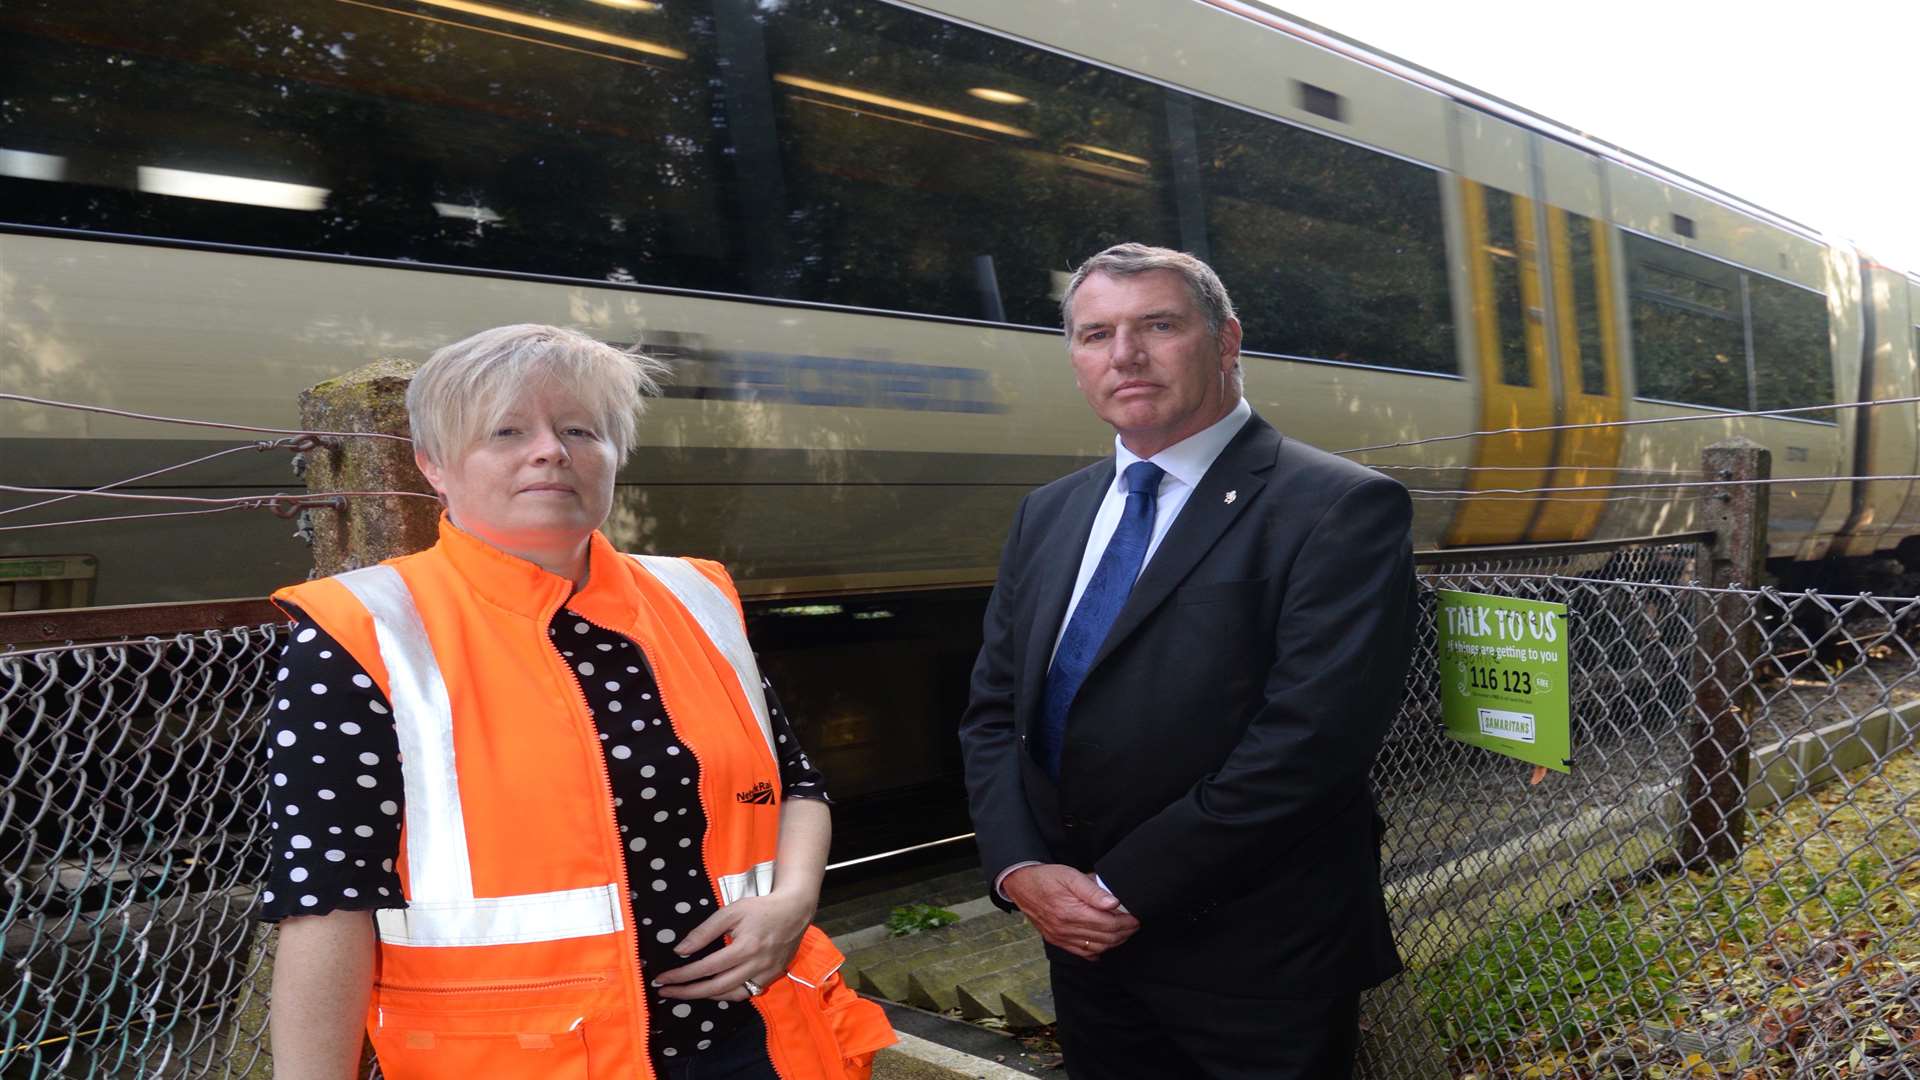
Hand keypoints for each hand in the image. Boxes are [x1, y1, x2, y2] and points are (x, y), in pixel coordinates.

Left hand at [652, 889, 813, 1001]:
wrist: (795, 911)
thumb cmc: (760, 908)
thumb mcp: (730, 912)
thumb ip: (705, 931)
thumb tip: (681, 950)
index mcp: (745, 948)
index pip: (707, 967)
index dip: (682, 975)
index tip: (663, 979)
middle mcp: (756, 966)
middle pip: (716, 987)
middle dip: (687, 992)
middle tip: (666, 992)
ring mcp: (765, 975)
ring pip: (731, 995)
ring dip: (706, 997)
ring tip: (686, 992)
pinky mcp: (771, 978)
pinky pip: (746, 994)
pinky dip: (727, 995)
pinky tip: (714, 990)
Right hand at [1001, 864, 1138, 960]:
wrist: (1021, 885)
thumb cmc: (1047, 877)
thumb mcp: (1071, 876)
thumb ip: (1093, 890)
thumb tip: (1114, 903)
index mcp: (1071, 912)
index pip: (1108, 924)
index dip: (1126, 922)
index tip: (1136, 917)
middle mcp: (1066, 929)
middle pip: (1105, 938)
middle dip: (1124, 933)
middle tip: (1134, 925)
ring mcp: (1061, 937)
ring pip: (1096, 948)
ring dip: (1114, 942)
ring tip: (1124, 932)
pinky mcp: (1057, 940)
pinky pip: (1082, 953)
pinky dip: (1097, 951)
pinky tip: (1105, 944)